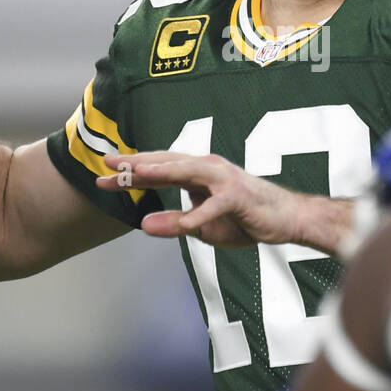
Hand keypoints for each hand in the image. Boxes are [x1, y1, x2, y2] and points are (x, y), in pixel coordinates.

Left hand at [95, 151, 351, 252]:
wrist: (288, 219)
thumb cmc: (245, 218)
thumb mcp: (203, 227)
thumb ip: (175, 224)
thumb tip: (143, 226)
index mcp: (197, 174)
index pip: (158, 170)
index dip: (131, 171)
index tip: (103, 174)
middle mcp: (208, 169)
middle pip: (167, 163)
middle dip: (136, 164)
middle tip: (107, 165)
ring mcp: (224, 180)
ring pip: (188, 172)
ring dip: (162, 172)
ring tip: (136, 175)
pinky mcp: (239, 196)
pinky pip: (215, 207)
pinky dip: (199, 215)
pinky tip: (184, 224)